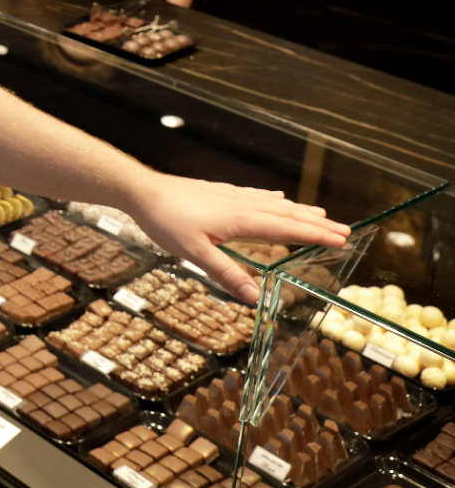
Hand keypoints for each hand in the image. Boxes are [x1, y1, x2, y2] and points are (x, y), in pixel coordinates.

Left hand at [123, 175, 349, 303]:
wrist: (142, 190)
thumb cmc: (166, 220)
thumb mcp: (194, 253)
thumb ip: (226, 274)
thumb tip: (256, 297)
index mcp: (239, 220)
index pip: (285, 229)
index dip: (314, 235)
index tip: (341, 239)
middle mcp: (240, 204)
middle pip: (285, 214)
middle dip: (315, 223)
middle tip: (344, 229)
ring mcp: (229, 195)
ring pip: (272, 202)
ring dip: (298, 209)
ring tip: (320, 213)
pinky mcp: (217, 191)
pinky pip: (253, 194)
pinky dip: (271, 198)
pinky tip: (275, 196)